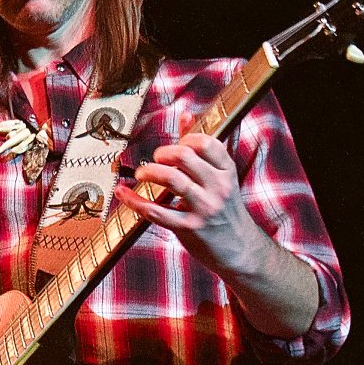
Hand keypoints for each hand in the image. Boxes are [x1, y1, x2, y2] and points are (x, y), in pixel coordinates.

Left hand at [113, 114, 270, 276]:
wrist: (240, 249)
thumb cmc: (225, 209)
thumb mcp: (220, 177)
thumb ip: (201, 149)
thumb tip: (186, 115)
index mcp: (226, 171)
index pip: (206, 143)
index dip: (184, 139)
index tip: (174, 147)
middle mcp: (218, 187)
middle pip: (185, 156)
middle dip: (162, 154)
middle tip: (154, 160)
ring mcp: (204, 208)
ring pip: (172, 179)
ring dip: (149, 172)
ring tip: (140, 174)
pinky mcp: (189, 228)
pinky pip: (156, 211)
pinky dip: (134, 201)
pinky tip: (123, 194)